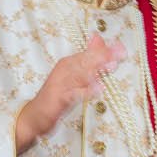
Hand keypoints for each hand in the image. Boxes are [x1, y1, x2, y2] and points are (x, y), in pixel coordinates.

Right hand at [15, 34, 124, 151]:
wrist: (35, 114)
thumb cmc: (57, 95)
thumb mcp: (73, 77)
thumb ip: (86, 62)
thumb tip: (97, 41)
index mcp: (68, 64)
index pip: (88, 53)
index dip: (105, 50)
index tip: (121, 47)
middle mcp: (65, 71)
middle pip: (85, 61)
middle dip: (103, 56)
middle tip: (120, 52)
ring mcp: (61, 84)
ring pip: (80, 74)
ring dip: (96, 69)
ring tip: (111, 65)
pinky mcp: (59, 99)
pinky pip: (74, 94)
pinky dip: (86, 91)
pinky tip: (98, 89)